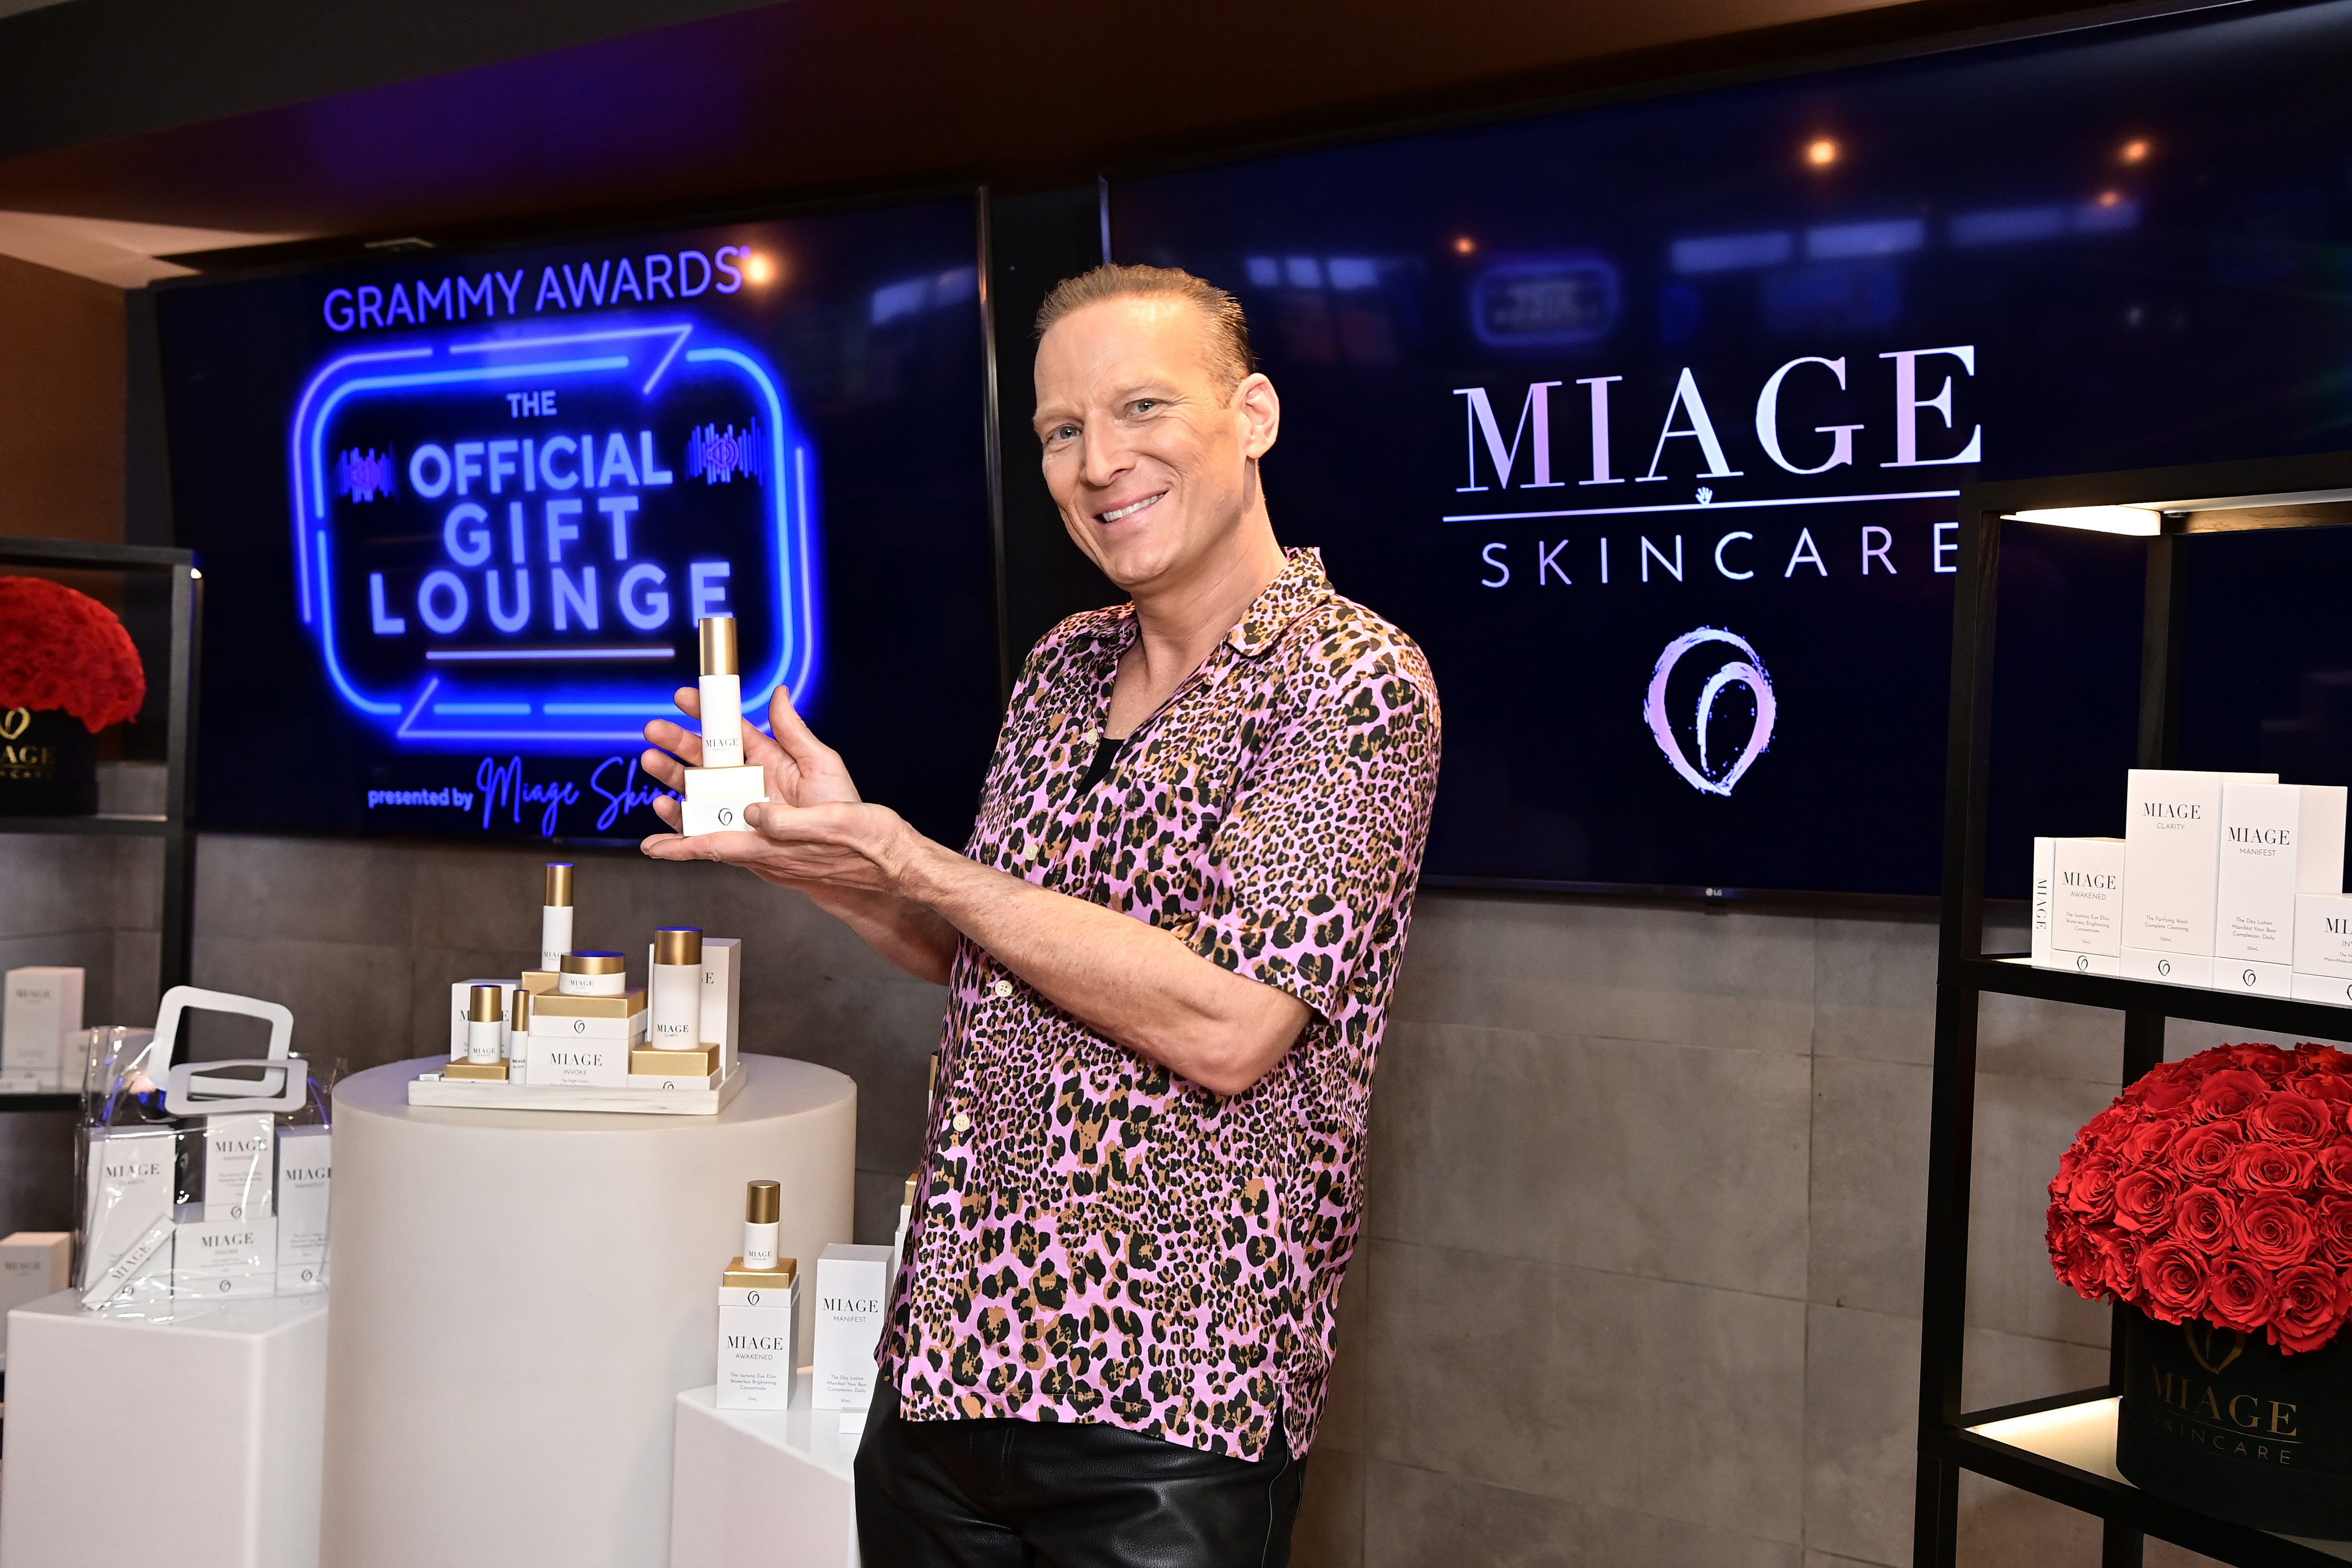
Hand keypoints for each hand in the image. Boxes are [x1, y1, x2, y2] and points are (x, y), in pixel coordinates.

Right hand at [639, 685, 860, 835]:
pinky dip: (675, 836)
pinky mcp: (731, 842)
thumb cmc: (839, 810)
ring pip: (694, 794)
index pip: (730, 731)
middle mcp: (745, 784)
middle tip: (655, 730)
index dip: (706, 713)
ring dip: (670, 779)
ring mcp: (735, 812)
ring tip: (653, 763)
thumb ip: (794, 731)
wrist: (848, 856)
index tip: (685, 698)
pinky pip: (697, 837)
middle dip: (676, 743)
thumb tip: (779, 694)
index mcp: (765, 759)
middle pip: (703, 759)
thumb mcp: (821, 764)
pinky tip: (659, 823)